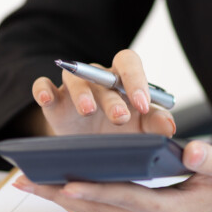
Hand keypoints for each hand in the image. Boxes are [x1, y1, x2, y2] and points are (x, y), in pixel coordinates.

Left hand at [12, 141, 211, 211]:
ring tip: (32, 183)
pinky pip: (108, 208)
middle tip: (25, 182)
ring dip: (64, 198)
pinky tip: (64, 185)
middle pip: (101, 209)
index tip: (64, 182)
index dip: (94, 190)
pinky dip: (83, 198)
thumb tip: (191, 150)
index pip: (125, 199)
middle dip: (61, 195)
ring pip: (99, 211)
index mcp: (173, 210)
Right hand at [31, 49, 175, 136]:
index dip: (136, 80)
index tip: (144, 105)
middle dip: (112, 97)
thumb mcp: (142, 129)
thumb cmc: (122, 131)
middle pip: (103, 75)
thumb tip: (169, 127)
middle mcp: (98, 78)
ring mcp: (74, 88)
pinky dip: (42, 90)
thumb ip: (157, 124)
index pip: (129, 64)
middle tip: (120, 119)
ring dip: (82, 93)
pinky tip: (45, 98)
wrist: (93, 147)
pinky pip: (43, 86)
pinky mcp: (54, 101)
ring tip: (88, 111)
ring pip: (75, 79)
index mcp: (122, 79)